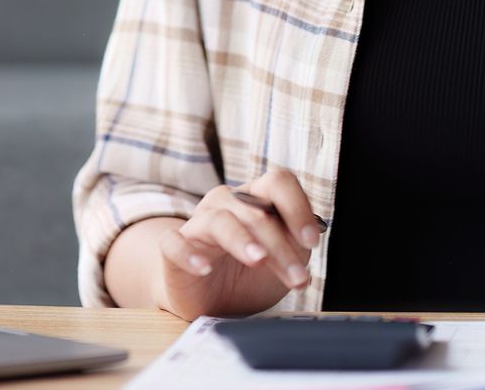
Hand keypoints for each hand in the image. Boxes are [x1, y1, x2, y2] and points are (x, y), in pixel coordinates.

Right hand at [155, 168, 320, 319]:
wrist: (210, 301)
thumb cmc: (247, 275)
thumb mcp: (281, 262)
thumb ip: (294, 247)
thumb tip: (307, 239)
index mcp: (255, 199)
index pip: (278, 182)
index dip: (297, 208)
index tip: (311, 241)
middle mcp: (226, 203)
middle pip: (255, 211)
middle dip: (280, 245)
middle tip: (297, 278)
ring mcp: (198, 223)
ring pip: (220, 221)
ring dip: (243, 242)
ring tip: (258, 261)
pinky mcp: (173, 248)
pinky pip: (174, 243)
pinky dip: (189, 253)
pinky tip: (204, 268)